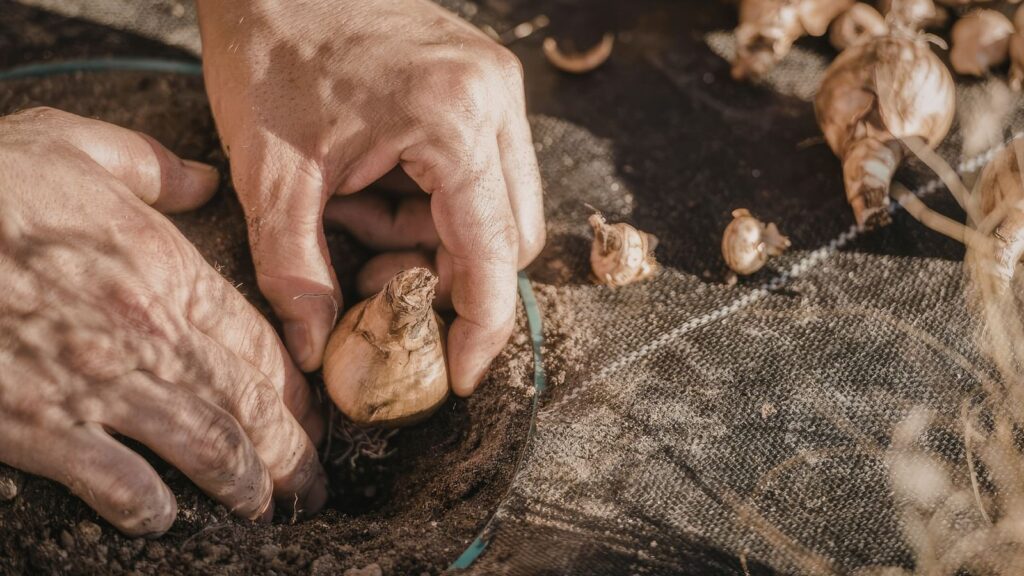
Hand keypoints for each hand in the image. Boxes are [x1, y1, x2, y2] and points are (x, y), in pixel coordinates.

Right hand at [0, 108, 326, 535]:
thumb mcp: (74, 146)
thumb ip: (153, 168)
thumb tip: (206, 181)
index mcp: (165, 268)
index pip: (261, 344)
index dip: (300, 390)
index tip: (317, 415)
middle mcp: (148, 332)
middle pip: (250, 405)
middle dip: (293, 452)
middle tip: (312, 483)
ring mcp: (97, 382)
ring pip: (205, 448)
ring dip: (246, 486)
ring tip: (266, 508)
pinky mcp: (38, 424)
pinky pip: (115, 481)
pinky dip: (146, 507)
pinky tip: (162, 517)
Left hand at [197, 0, 545, 394]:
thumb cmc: (269, 56)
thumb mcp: (272, 177)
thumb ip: (294, 273)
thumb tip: (312, 353)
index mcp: (452, 122)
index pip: (492, 254)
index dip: (481, 327)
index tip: (461, 375)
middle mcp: (493, 101)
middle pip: (510, 236)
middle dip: (450, 274)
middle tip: (377, 278)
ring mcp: (495, 87)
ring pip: (500, 206)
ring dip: (437, 237)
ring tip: (357, 213)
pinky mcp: (482, 83)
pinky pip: (483, 170)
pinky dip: (434, 200)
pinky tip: (374, 183)